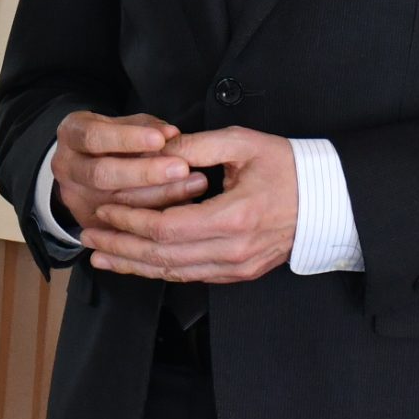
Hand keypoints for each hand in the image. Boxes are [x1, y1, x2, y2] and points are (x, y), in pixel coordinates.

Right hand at [52, 112, 206, 233]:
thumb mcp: (119, 122)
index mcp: (71, 135)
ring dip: (160, 196)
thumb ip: (144, 126)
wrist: (79, 165)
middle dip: (145, 173)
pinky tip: (185, 209)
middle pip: (102, 175)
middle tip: (182, 168)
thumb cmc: (109, 139)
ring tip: (194, 185)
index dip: (128, 139)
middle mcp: (67, 168)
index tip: (161, 139)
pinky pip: (124, 226)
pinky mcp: (90, 224)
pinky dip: (156, 217)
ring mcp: (76, 199)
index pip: (94, 137)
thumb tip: (172, 134)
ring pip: (116, 205)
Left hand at [80, 126, 296, 284]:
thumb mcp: (241, 143)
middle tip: (88, 238)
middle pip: (164, 257)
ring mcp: (238, 267)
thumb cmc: (288, 166)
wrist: (330, 200)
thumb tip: (156, 151)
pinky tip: (138, 263)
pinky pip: (192, 276)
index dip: (131, 221)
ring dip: (135, 265)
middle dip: (121, 248)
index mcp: (233, 217)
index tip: (105, 211)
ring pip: (175, 273)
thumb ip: (195, 147)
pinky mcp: (240, 272)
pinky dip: (160, 270)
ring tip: (102, 256)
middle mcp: (233, 250)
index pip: (167, 228)